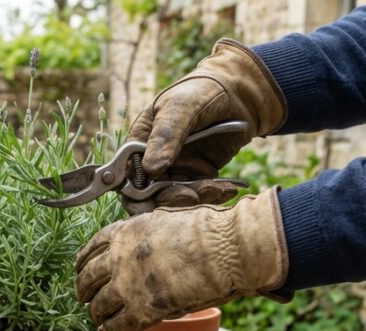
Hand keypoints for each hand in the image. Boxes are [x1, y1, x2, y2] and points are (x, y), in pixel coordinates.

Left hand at [75, 188, 290, 330]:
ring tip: (96, 317)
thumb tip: (142, 250)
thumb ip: (147, 236)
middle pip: (87, 277)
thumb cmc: (209, 232)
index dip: (82, 260)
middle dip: (82, 289)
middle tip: (81, 297)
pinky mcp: (142, 309)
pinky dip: (113, 328)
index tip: (78, 268)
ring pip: (98, 303)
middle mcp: (120, 257)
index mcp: (126, 231)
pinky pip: (118, 324)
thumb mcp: (167, 221)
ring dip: (95, 312)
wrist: (226, 248)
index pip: (91, 246)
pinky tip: (112, 330)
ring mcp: (128, 284)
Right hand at [124, 39, 286, 210]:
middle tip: (192, 196)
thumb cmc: (200, 91)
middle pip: (152, 194)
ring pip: (178, 197)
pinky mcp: (199, 175)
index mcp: (140, 143)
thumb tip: (151, 169)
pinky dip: (214, 194)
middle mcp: (154, 160)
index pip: (127, 176)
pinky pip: (201, 193)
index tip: (146, 204)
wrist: (238, 91)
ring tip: (217, 189)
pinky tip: (228, 189)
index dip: (133, 194)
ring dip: (197, 197)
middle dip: (171, 199)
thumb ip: (165, 137)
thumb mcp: (180, 108)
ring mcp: (177, 169)